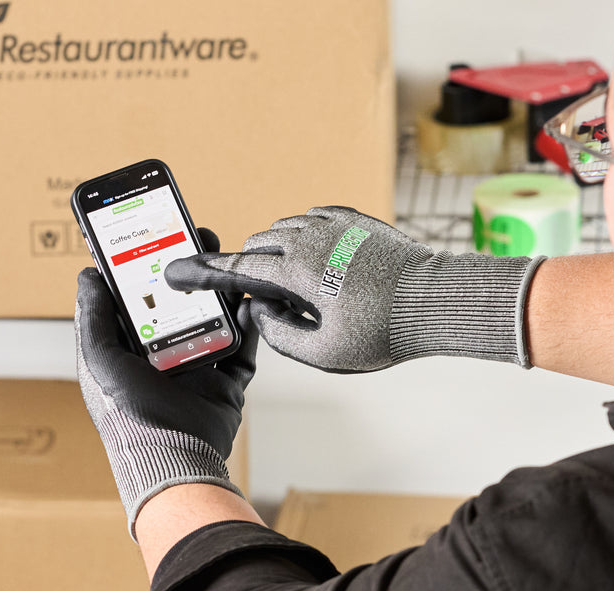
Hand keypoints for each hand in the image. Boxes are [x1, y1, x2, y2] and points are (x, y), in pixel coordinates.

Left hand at [74, 240, 257, 538]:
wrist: (174, 458)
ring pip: (216, 319)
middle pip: (182, 301)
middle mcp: (165, 355)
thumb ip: (93, 319)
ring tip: (231, 261)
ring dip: (223, 290)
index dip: (150, 265)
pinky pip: (244, 348)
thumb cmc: (129, 414)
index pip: (142, 296)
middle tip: (202, 238)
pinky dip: (251, 326)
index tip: (160, 234)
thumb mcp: (100, 362)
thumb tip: (88, 276)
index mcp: (133, 348)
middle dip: (193, 270)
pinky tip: (253, 302)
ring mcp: (199, 368)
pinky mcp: (227, 383)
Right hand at [165, 206, 544, 372]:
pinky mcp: (356, 219)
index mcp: (296, 270)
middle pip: (259, 243)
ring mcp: (334, 224)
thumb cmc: (382, 332)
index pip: (239, 269)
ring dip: (278, 249)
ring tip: (299, 281)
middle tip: (270, 296)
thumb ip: (281, 335)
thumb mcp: (324, 352)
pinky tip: (319, 254)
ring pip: (285, 227)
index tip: (180, 271)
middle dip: (252, 266)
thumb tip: (262, 313)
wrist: (433, 301)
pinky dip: (304, 233)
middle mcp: (309, 238)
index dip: (206, 273)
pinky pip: (314, 216)